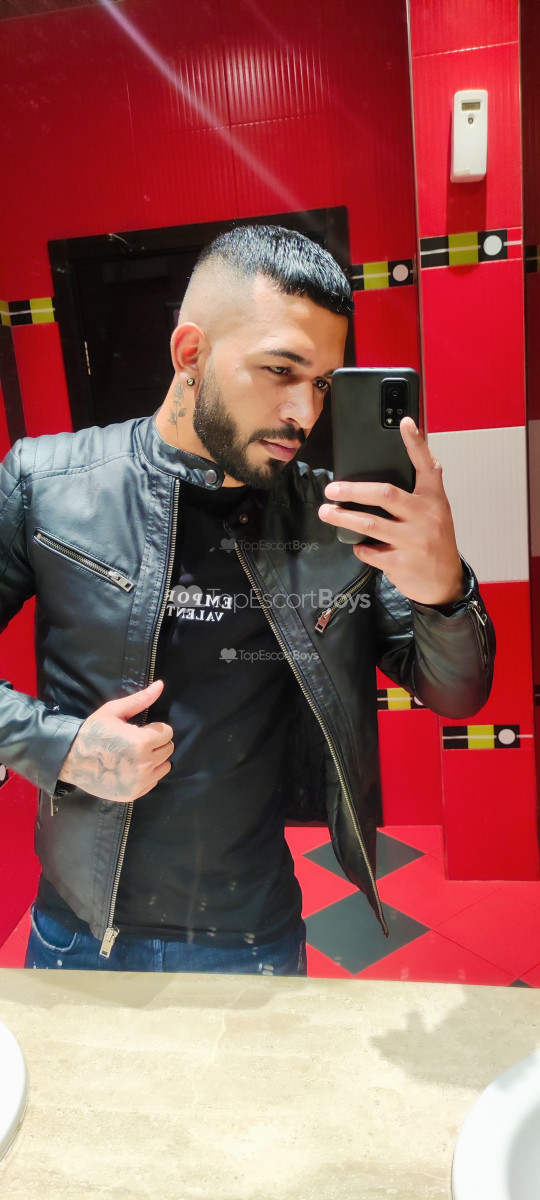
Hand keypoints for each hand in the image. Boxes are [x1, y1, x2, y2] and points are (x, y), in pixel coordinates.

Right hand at [57, 679, 173, 802]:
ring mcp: (140, 781)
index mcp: (142, 741)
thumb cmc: (93, 731)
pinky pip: (154, 781)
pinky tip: (131, 767)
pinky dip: (148, 774)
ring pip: (165, 767)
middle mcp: (144, 764)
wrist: (70, 759)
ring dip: (155, 759)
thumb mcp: (114, 711)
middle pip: (168, 749)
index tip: (142, 728)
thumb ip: (140, 700)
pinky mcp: (133, 793)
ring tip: (136, 754)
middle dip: (156, 742)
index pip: (168, 733)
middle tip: (138, 740)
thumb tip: (161, 685)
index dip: (155, 728)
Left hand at [317, 417, 463, 606]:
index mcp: (434, 500)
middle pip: (385, 495)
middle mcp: (426, 517)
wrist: (445, 583)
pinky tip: (358, 545)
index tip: (405, 422)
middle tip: (331, 489)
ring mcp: (414, 541)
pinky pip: (369, 551)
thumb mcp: (436, 512)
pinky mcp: (401, 563)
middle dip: (353, 490)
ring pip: (370, 524)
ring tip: (326, 512)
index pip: (426, 466)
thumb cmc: (435, 542)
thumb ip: (419, 491)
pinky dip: (359, 547)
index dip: (416, 443)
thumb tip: (387, 472)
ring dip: (343, 518)